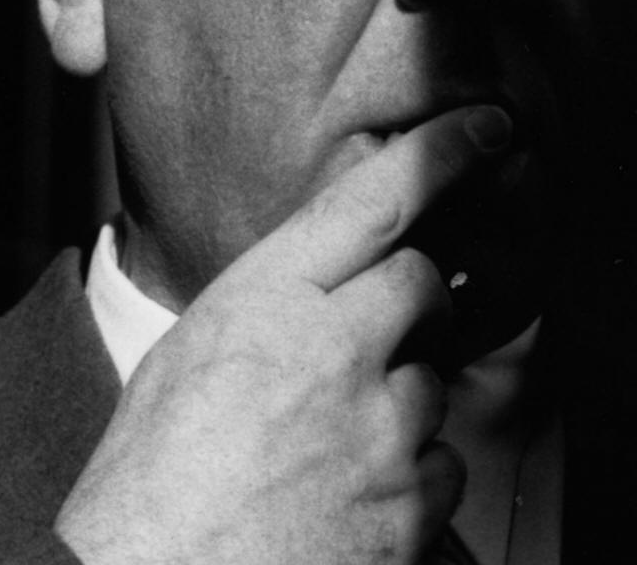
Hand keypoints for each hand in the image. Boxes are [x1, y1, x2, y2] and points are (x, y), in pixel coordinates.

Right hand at [55, 105, 513, 564]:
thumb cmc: (149, 483)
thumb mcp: (180, 360)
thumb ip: (261, 307)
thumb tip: (314, 284)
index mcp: (264, 303)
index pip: (375, 202)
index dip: (442, 154)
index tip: (487, 129)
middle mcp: (334, 352)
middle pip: (422, 285)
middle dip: (404, 303)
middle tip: (355, 346)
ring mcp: (381, 432)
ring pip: (431, 383)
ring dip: (395, 402)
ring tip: (322, 446)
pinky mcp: (410, 507)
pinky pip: (442, 467)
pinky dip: (408, 478)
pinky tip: (346, 496)